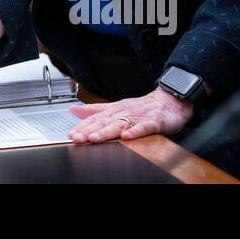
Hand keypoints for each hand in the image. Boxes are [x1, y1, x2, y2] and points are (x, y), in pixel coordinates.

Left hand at [67, 87, 193, 142]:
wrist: (168, 100)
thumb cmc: (142, 106)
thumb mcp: (116, 106)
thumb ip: (95, 109)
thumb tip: (73, 110)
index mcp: (114, 110)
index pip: (95, 119)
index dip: (82, 127)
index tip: (70, 134)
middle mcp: (124, 112)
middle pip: (104, 122)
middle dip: (89, 130)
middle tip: (77, 137)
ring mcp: (138, 117)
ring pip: (120, 125)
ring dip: (107, 131)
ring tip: (95, 138)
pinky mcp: (153, 122)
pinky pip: (143, 127)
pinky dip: (135, 131)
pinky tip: (126, 137)